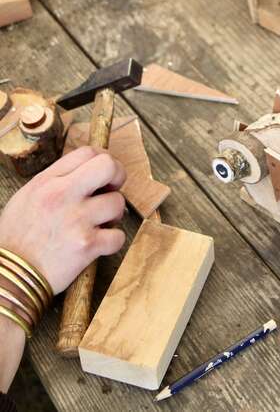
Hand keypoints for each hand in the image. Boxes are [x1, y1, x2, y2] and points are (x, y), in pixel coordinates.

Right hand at [0, 147, 125, 294]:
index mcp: (47, 181)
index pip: (88, 152)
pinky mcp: (86, 246)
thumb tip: (84, 173)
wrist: (7, 276)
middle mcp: (62, 195)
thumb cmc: (17, 238)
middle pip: (108, 166)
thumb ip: (55, 182)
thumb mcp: (27, 197)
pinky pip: (118, 236)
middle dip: (118, 176)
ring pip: (118, 202)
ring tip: (100, 223)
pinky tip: (100, 244)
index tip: (104, 174)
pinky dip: (113, 242)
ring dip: (114, 214)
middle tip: (111, 190)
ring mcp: (76, 220)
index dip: (103, 159)